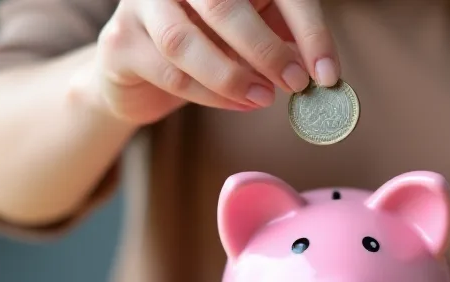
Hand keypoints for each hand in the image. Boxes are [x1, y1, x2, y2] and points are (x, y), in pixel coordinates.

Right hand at [80, 0, 339, 124]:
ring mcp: (142, 4)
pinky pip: (169, 72)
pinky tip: (238, 104)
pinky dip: (210, 95)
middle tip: (294, 84)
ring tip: (263, 98)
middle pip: (222, 4)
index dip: (308, 29)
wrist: (139, 69)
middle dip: (265, 50)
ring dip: (232, 77)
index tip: (327, 73)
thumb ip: (284, 39)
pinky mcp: (122, 42)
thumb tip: (323, 71)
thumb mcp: (253, 30)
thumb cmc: (209, 42)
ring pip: (185, 42)